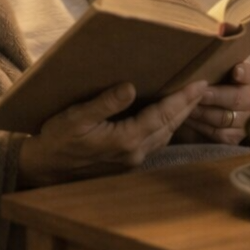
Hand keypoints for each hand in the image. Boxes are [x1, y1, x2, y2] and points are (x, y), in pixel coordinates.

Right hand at [16, 80, 208, 187]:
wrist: (45, 166)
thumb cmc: (57, 138)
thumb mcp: (76, 117)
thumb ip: (104, 103)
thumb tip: (130, 88)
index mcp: (125, 140)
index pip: (162, 116)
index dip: (183, 99)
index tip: (200, 83)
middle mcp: (134, 152)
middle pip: (170, 126)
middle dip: (188, 105)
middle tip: (204, 86)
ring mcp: (132, 159)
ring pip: (166, 135)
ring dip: (180, 116)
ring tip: (192, 97)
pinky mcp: (127, 160)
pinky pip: (156, 141)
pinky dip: (168, 125)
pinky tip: (170, 115)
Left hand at [173, 61, 249, 144]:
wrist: (213, 112)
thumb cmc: (209, 86)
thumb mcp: (211, 75)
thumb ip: (209, 69)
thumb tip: (194, 66)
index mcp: (247, 78)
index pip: (249, 73)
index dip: (243, 72)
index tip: (236, 72)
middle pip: (235, 98)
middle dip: (213, 96)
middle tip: (197, 94)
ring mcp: (246, 120)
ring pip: (223, 118)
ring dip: (202, 112)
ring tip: (185, 107)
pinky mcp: (237, 137)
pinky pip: (218, 133)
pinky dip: (201, 126)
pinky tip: (188, 120)